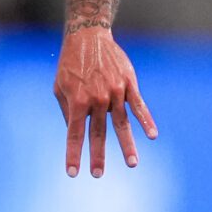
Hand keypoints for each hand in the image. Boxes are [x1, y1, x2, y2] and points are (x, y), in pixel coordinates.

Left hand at [57, 26, 157, 176]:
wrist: (88, 36)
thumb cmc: (70, 65)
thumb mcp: (60, 87)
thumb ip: (68, 111)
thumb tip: (74, 133)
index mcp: (78, 101)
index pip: (75, 134)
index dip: (74, 154)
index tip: (73, 173)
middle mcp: (97, 99)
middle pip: (99, 133)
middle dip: (98, 156)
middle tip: (98, 174)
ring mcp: (115, 92)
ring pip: (122, 124)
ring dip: (127, 145)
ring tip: (131, 164)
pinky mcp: (128, 84)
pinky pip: (139, 106)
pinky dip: (146, 121)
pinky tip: (152, 135)